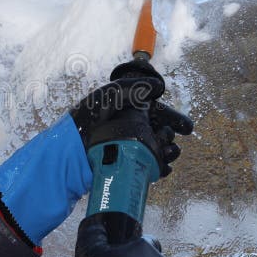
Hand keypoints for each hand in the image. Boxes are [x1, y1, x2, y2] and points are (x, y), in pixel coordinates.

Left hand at [70, 62, 192, 177]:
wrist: (69, 154)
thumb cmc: (86, 121)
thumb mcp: (107, 96)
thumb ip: (133, 88)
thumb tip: (160, 87)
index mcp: (126, 110)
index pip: (156, 113)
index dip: (173, 118)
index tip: (186, 128)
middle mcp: (129, 128)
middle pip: (160, 132)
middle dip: (173, 137)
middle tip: (177, 142)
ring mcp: (127, 147)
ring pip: (157, 150)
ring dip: (169, 152)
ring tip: (169, 154)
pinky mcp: (125, 165)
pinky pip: (148, 166)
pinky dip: (159, 168)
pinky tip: (163, 169)